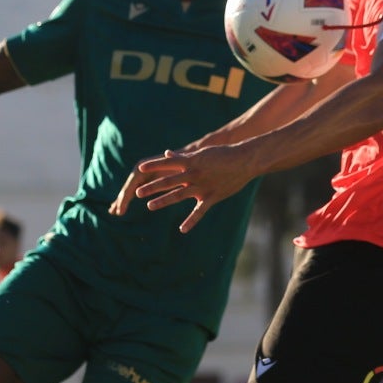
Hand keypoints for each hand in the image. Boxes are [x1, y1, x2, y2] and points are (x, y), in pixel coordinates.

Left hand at [111, 144, 255, 231]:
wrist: (245, 160)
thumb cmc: (223, 155)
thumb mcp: (202, 153)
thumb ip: (183, 157)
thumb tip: (166, 153)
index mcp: (191, 162)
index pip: (167, 164)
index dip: (153, 166)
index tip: (139, 169)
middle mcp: (193, 174)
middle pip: (168, 181)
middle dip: (151, 187)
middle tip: (136, 193)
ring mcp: (202, 186)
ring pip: (178, 195)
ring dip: (163, 201)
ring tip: (149, 206)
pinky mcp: (212, 196)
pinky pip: (199, 211)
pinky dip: (191, 221)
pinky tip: (182, 230)